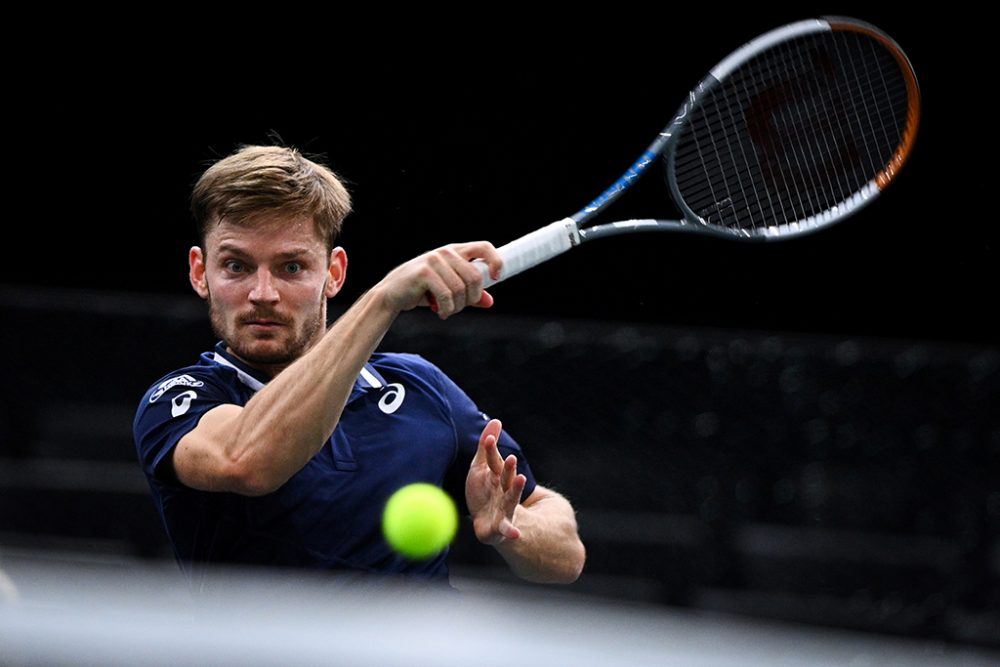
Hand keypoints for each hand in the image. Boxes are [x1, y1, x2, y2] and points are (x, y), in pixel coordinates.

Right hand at [375, 242, 501, 318]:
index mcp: (455, 251)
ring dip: (457, 306)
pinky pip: (446, 295)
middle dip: (472, 297)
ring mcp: (434, 260)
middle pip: (475, 276)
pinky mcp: (424, 273)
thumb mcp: (449, 291)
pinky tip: (440, 312)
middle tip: (461, 307)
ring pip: (461, 289)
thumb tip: (490, 301)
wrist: (392, 295)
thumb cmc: (422, 291)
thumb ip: (469, 294)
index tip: (496, 278)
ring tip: (447, 311)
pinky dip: (447, 309)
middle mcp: (446, 252)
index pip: (484, 247)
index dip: (495, 261)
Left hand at [466, 419, 525, 544]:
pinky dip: (511, 531)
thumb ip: (486, 448)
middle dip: (508, 468)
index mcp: (496, 476)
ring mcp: (504, 508)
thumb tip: (497, 420)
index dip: (490, 451)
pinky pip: (506, 529)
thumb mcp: (480, 469)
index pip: (493, 461)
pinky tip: (515, 533)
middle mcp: (503, 491)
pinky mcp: (500, 527)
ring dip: (515, 489)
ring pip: (511, 498)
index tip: (488, 440)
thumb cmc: (483, 493)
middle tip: (511, 458)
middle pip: (505, 478)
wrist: (488, 523)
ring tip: (520, 480)